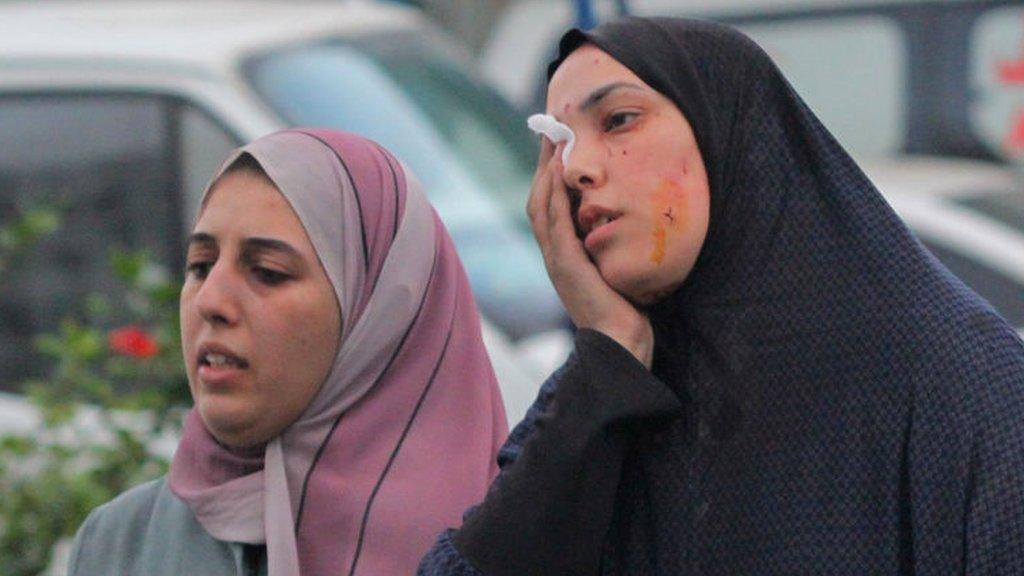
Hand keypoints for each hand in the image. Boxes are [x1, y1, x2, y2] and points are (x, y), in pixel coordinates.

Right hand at [526, 139, 653, 367]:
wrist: (619, 343)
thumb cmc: (625, 309)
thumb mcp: (616, 268)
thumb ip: (611, 246)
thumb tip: (624, 221)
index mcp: (563, 253)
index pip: (549, 204)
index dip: (550, 173)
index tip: (558, 144)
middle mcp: (554, 253)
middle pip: (538, 198)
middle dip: (543, 164)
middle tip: (550, 131)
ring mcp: (555, 259)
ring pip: (541, 206)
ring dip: (544, 171)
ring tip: (552, 142)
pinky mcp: (564, 265)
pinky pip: (553, 223)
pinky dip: (553, 195)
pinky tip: (558, 174)